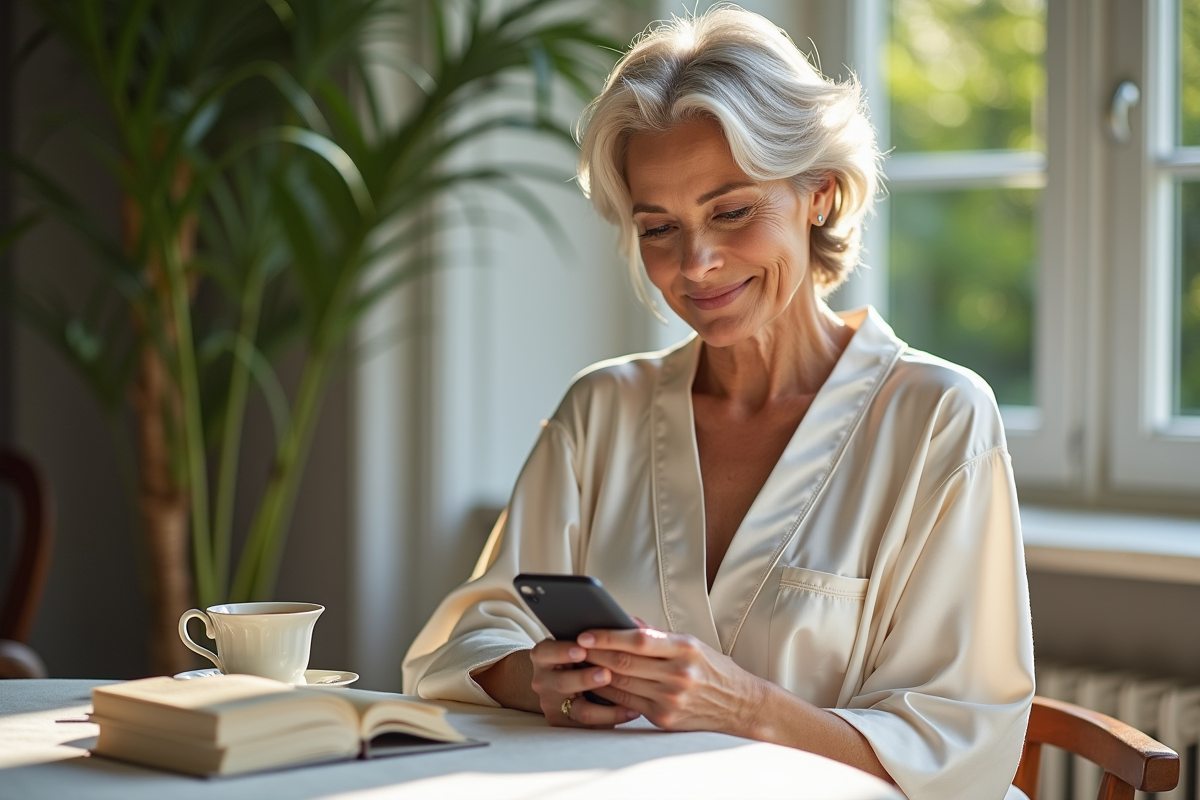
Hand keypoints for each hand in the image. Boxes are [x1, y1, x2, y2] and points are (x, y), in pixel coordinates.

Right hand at [527, 638, 641, 727]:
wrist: (558, 682)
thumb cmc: (577, 654)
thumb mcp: (576, 641)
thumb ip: (593, 635)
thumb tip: (620, 622)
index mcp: (543, 655)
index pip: (547, 652)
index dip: (563, 651)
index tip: (582, 649)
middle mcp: (543, 681)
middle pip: (562, 683)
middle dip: (586, 678)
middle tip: (606, 672)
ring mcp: (553, 705)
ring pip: (579, 709)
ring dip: (605, 706)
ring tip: (628, 701)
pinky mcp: (566, 723)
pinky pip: (591, 725)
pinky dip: (614, 717)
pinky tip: (632, 711)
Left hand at [576, 626, 764, 734]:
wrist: (738, 705)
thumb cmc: (712, 669)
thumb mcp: (691, 643)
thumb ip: (656, 633)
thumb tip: (621, 618)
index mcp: (685, 649)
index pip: (638, 640)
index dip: (608, 637)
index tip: (585, 633)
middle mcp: (678, 675)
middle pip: (625, 663)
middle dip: (594, 654)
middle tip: (571, 646)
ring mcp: (670, 699)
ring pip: (622, 684)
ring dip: (596, 674)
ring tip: (577, 663)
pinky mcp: (664, 718)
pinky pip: (627, 703)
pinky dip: (608, 692)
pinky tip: (594, 683)